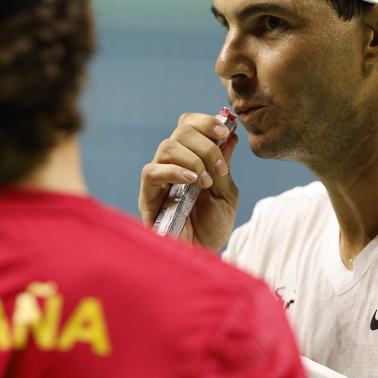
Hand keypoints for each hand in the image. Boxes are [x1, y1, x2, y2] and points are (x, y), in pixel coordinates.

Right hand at [139, 112, 239, 250]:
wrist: (202, 256)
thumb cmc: (212, 228)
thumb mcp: (226, 194)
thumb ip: (224, 166)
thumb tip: (230, 135)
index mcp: (191, 159)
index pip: (189, 126)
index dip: (205, 122)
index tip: (225, 131)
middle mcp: (172, 165)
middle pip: (180, 131)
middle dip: (205, 144)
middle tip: (218, 168)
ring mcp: (159, 179)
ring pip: (167, 146)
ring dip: (193, 159)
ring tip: (206, 181)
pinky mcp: (147, 196)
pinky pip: (151, 172)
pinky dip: (174, 170)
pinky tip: (192, 181)